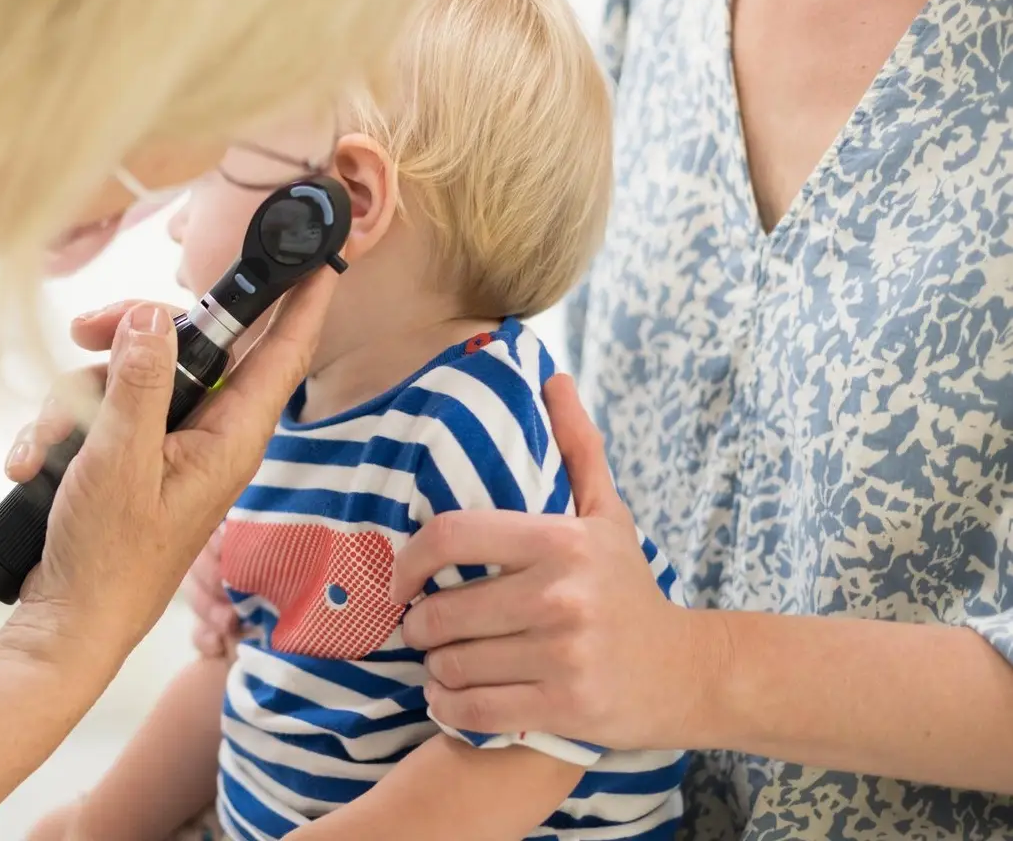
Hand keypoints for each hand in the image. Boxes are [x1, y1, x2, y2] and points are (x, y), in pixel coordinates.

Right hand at [5, 277, 335, 655]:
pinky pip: (103, 412)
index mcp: (230, 438)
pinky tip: (34, 462)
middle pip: (186, 347)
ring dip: (76, 400)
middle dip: (127, 337)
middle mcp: (208, 435)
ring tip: (44, 446)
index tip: (320, 255)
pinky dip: (65, 430)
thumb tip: (151, 318)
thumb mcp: (119, 460)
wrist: (70, 622)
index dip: (302, 300)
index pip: (281, 353)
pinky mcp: (132, 457)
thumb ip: (139, 384)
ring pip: (131, 376)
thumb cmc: (108, 559)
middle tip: (84, 331)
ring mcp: (169, 446)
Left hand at [389, 375, 717, 750]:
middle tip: (422, 629)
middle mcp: (560, 596)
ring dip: (434, 670)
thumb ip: (576, 446)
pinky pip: (473, 712)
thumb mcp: (607, 515)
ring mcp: (563, 657)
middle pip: (441, 613)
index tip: (398, 581)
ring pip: (452, 666)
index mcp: (560, 542)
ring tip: (442, 662)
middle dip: (418, 626)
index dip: (407, 561)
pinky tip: (450, 697)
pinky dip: (448, 708)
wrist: (690, 672)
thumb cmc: (630, 589)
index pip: (450, 537)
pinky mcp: (564, 710)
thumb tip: (551, 376)